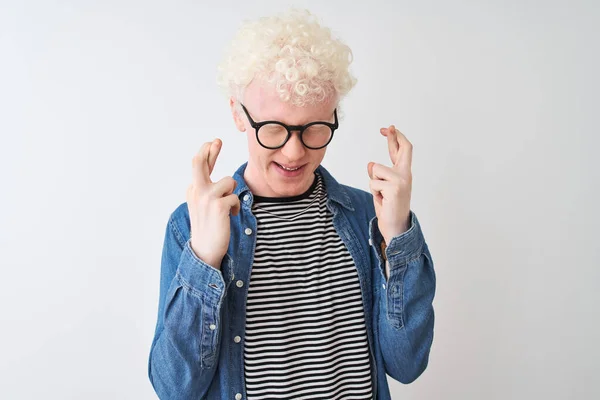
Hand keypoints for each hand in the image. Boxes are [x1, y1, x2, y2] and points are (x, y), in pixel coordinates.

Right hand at [187, 139, 239, 268]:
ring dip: (233, 194)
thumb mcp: (204, 205)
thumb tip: (224, 178)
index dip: (207, 151)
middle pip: (199, 162)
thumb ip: (210, 190)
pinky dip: (236, 207)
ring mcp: (206, 198)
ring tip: (228, 207)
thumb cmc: (208, 227)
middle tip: (216, 140)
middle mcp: (196, 191)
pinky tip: (231, 215)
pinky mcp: (218, 206)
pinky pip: (235, 197)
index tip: (214, 141)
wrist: (205, 250)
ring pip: (228, 181)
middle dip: (209, 150)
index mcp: (193, 190)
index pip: (199, 166)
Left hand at [367, 125, 412, 244]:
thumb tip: (370, 164)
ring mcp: (401, 181)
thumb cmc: (388, 208)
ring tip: (381, 195)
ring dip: (373, 183)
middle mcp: (405, 175)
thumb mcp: (380, 188)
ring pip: (376, 169)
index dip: (395, 139)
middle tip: (386, 128)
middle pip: (403, 150)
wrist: (395, 227)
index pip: (402, 151)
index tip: (389, 129)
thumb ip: (378, 175)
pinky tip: (382, 200)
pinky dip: (374, 192)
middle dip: (393, 137)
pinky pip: (373, 182)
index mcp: (403, 174)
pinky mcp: (395, 188)